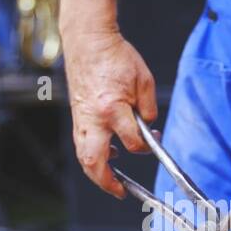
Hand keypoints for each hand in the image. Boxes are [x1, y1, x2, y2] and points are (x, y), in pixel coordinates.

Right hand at [62, 30, 157, 197]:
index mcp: (112, 108)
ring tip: (112, 180)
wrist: (88, 40)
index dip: (144, 146)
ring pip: (83, 156)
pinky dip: (92, 155)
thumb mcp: (144, 80)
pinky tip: (107, 152)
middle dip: (106, 182)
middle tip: (120, 190)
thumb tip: (149, 127)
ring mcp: (81, 118)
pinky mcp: (77, 115)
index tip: (153, 143)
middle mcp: (93, 118)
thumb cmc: (116, 56)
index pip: (131, 141)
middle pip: (94, 162)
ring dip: (96, 172)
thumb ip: (148, 108)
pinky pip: (82, 143)